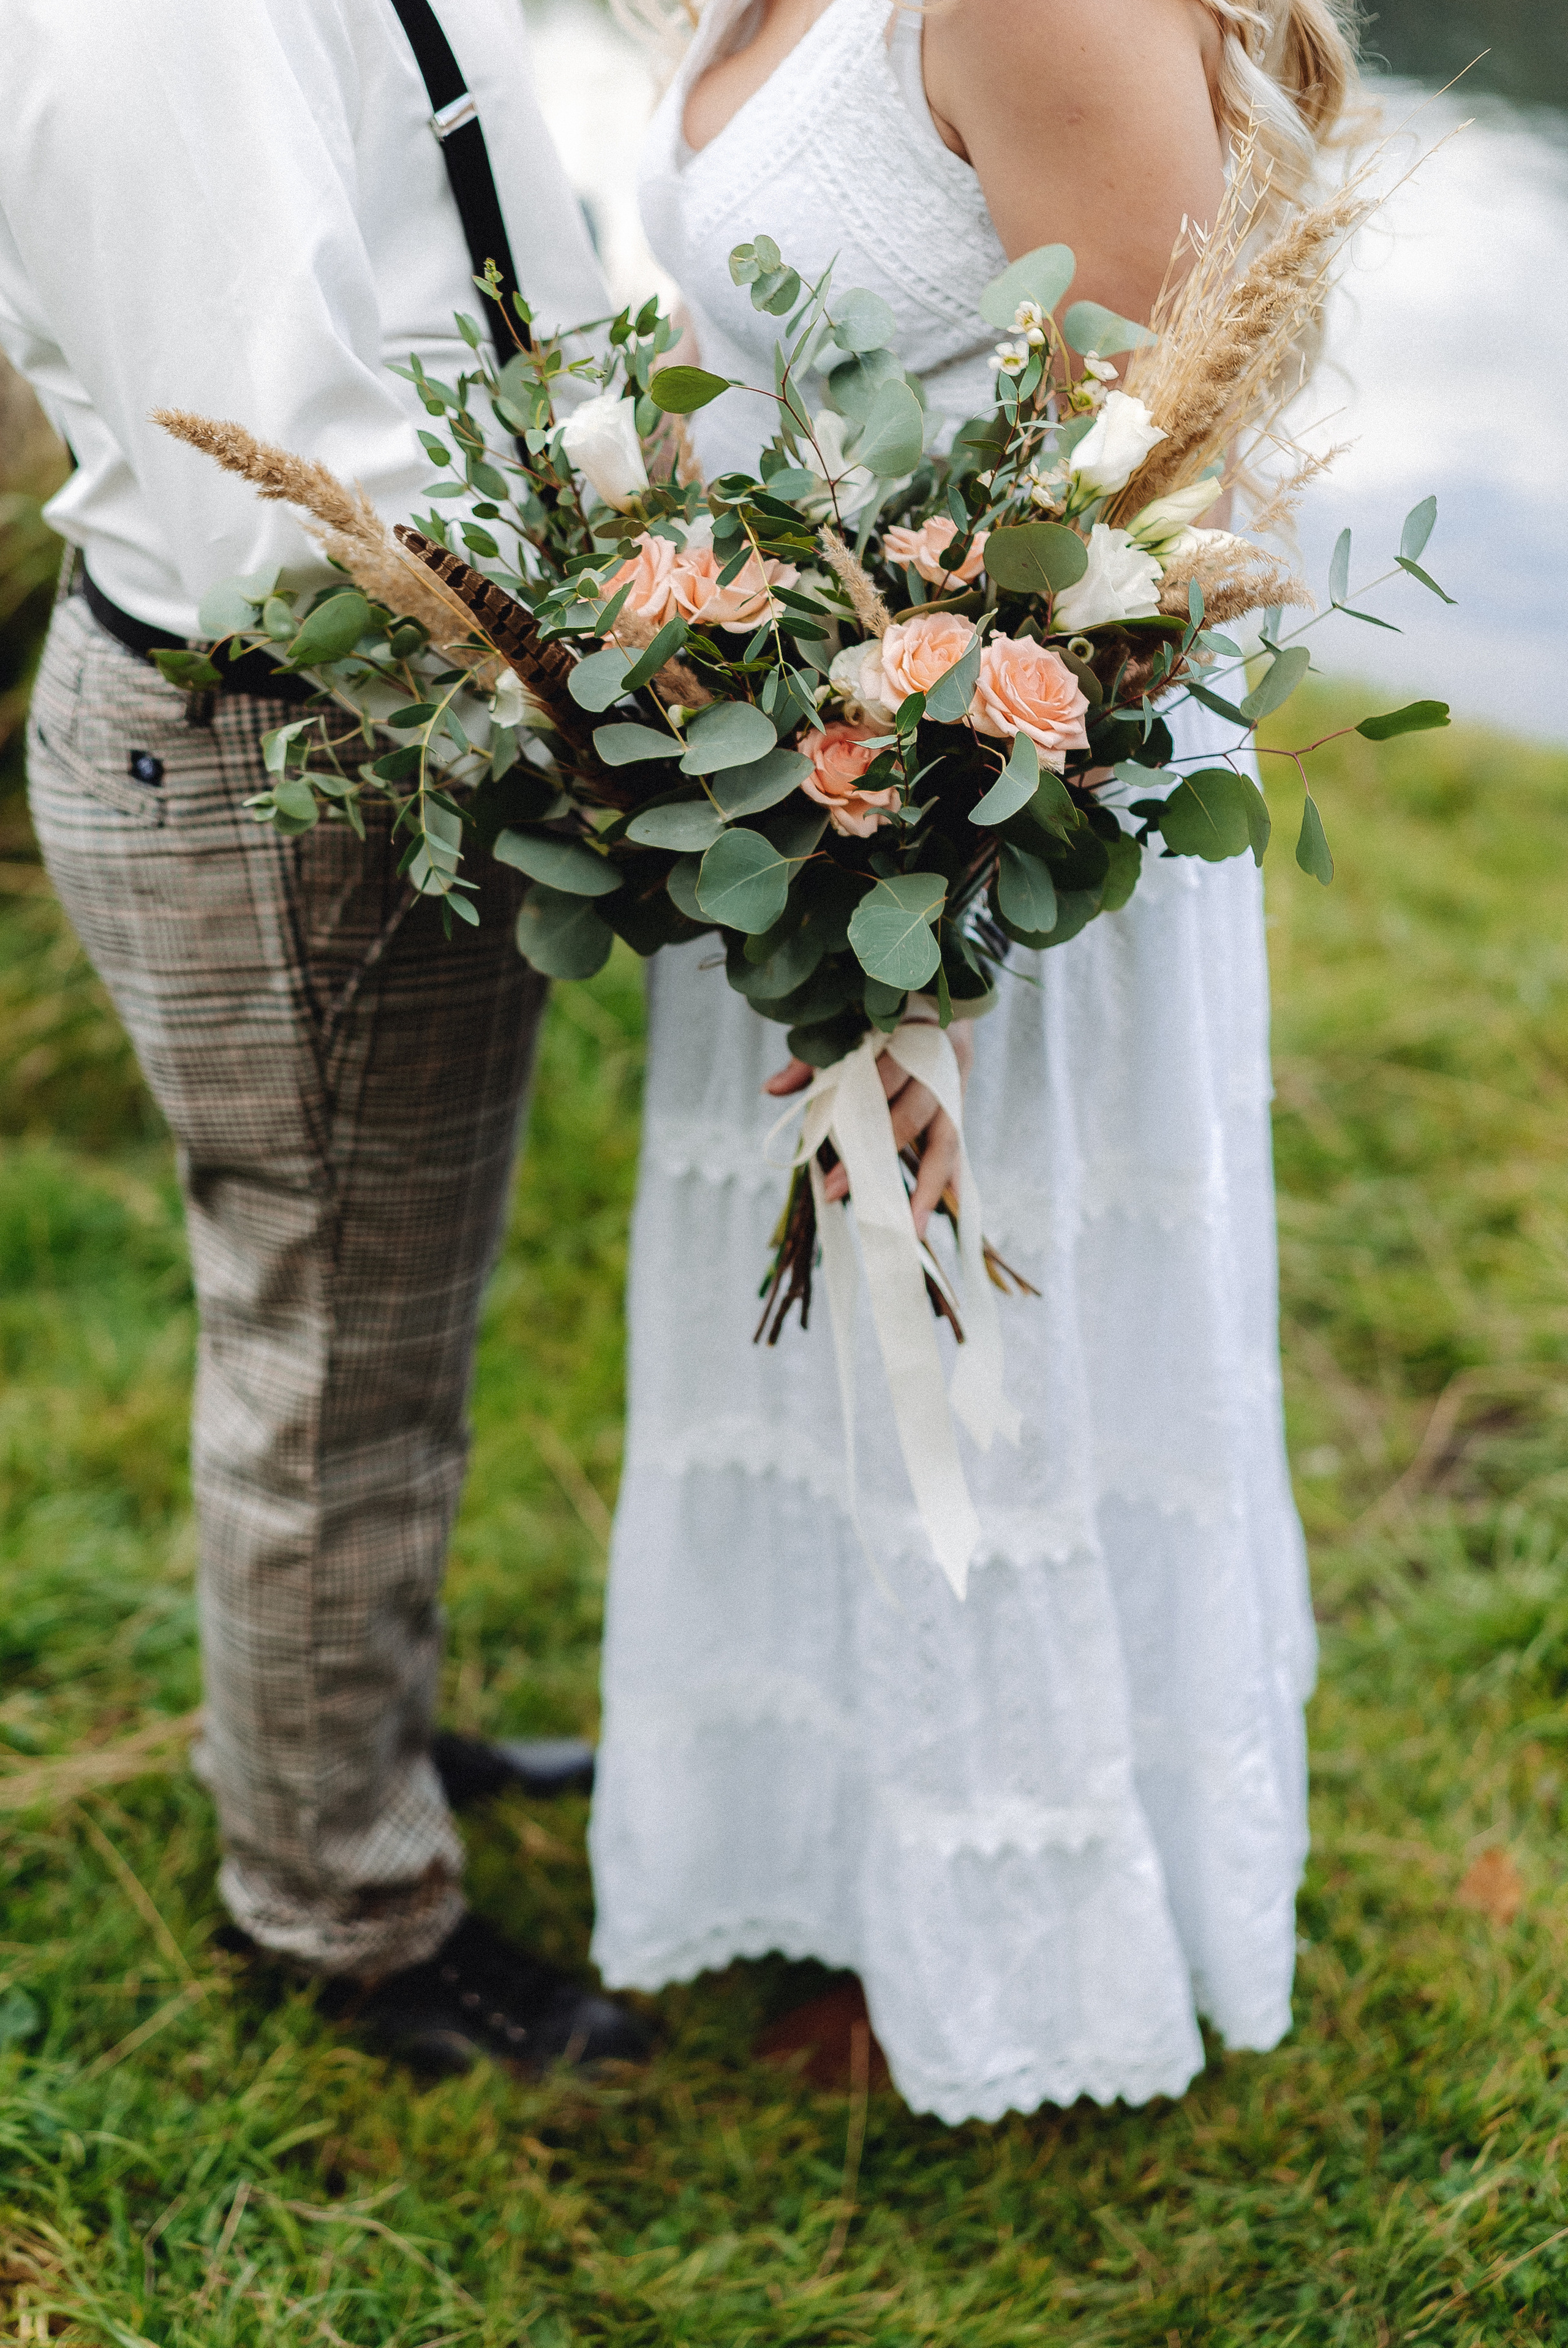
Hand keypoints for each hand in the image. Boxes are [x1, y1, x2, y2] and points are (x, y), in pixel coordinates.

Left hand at [763, 1023, 975, 1239]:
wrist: (943, 984)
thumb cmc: (882, 1006)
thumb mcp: (846, 1021)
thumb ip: (812, 1057)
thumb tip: (771, 1090)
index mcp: (910, 1033)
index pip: (882, 1079)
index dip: (852, 1116)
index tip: (821, 1151)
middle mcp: (940, 1060)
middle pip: (911, 1114)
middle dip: (874, 1157)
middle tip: (835, 1192)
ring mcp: (956, 1083)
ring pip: (947, 1138)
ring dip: (929, 1185)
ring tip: (910, 1229)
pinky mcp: (960, 1100)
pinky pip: (958, 1141)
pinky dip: (954, 1174)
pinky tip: (952, 1206)